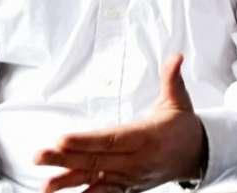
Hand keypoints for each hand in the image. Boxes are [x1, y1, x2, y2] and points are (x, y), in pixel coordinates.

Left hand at [35, 54, 207, 192]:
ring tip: (46, 184)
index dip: (86, 141)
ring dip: (70, 181)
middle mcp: (138, 160)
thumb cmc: (182, 125)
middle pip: (98, 160)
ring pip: (96, 178)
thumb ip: (171, 78)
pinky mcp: (128, 185)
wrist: (197, 154)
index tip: (62, 139)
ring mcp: (131, 176)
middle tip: (39, 156)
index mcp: (147, 136)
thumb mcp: (179, 99)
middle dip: (66, 159)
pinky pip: (106, 192)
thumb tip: (176, 57)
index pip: (112, 140)